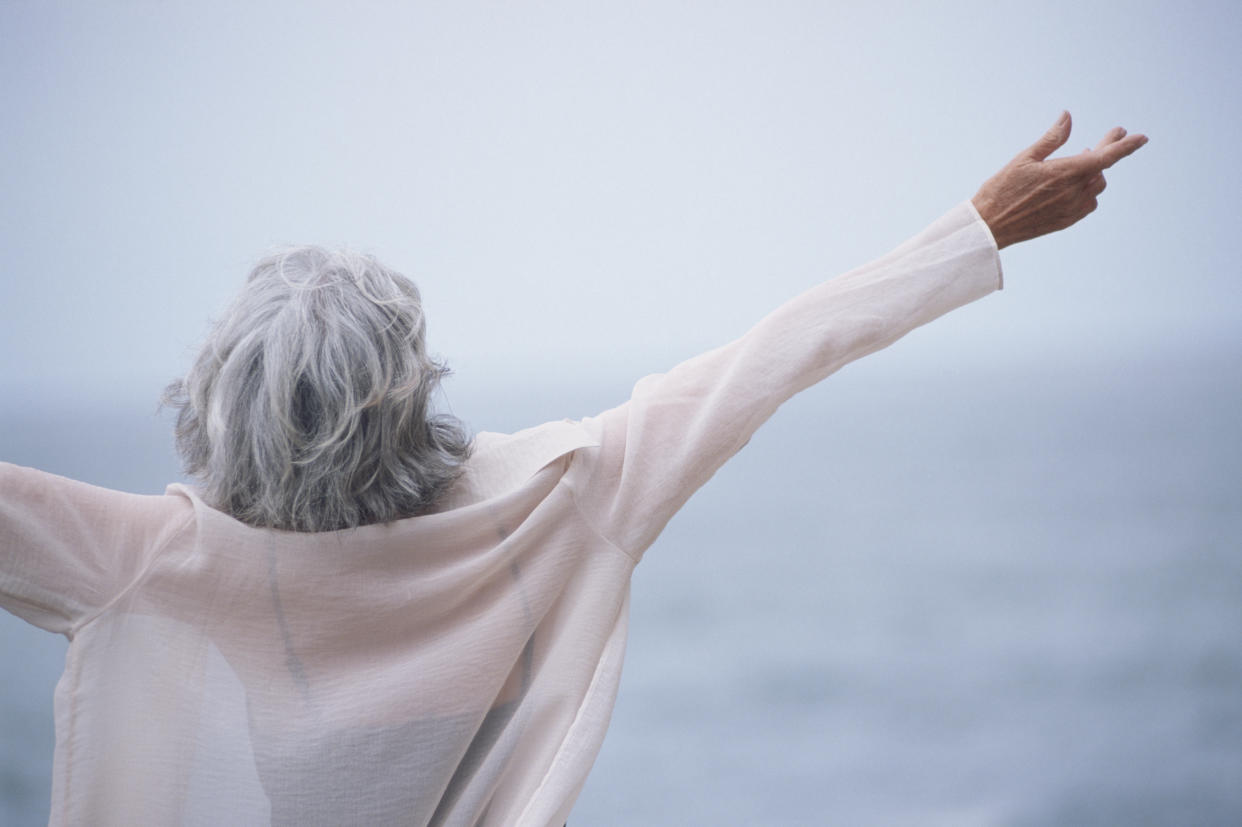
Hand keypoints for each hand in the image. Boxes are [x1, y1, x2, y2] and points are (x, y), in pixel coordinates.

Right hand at [971, 111, 1147, 249]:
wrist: (990, 226)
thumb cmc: (1002, 189)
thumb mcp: (1025, 158)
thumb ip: (1052, 139)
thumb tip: (1068, 117)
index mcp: (1065, 172)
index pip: (1106, 156)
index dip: (1126, 146)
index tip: (1141, 137)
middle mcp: (1073, 192)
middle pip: (1102, 170)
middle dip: (1104, 153)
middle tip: (1104, 139)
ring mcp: (1071, 209)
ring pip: (1097, 187)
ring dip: (1094, 174)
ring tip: (1081, 164)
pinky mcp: (1066, 221)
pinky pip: (1088, 204)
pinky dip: (1087, 192)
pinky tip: (1074, 187)